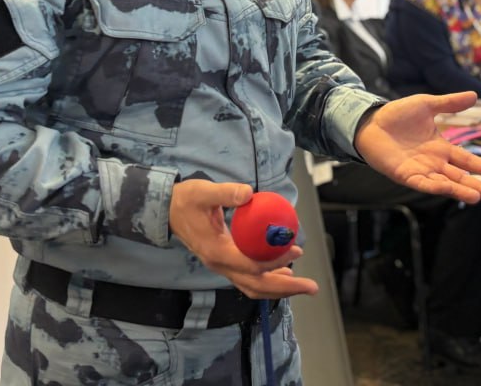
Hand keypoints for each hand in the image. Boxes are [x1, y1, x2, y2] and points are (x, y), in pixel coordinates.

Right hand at [168, 180, 317, 299]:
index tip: (294, 250)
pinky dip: (269, 279)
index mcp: (216, 251)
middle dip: (285, 288)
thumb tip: (248, 193)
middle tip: (311, 287)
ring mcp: (222, 267)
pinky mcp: (225, 263)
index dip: (274, 261)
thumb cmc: (187, 200)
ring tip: (303, 286)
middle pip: (256, 285)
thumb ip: (226, 193)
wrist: (169, 210)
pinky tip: (285, 272)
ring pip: (253, 286)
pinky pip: (249, 278)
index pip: (250, 265)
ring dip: (279, 288)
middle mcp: (219, 265)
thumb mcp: (203, 192)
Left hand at [354, 92, 480, 203]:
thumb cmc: (397, 115)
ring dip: (461, 191)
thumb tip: (475, 95)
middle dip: (479, 187)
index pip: (468, 161)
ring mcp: (421, 170)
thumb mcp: (427, 105)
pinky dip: (437, 187)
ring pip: (446, 184)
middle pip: (461, 178)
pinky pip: (424, 184)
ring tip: (478, 197)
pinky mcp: (406, 175)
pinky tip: (449, 190)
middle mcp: (435, 162)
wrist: (370, 121)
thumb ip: (450, 103)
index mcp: (442, 148)